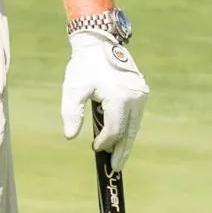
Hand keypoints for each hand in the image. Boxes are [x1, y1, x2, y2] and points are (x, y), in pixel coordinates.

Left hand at [61, 31, 148, 170]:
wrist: (99, 43)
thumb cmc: (84, 66)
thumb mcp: (73, 88)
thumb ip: (72, 112)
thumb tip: (70, 137)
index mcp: (120, 98)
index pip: (114, 129)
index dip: (105, 142)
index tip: (95, 149)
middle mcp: (135, 98)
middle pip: (129, 131)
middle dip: (122, 151)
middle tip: (115, 169)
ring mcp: (141, 95)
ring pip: (135, 125)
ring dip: (126, 141)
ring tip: (118, 158)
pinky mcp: (141, 92)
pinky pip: (135, 116)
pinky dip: (128, 128)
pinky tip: (121, 138)